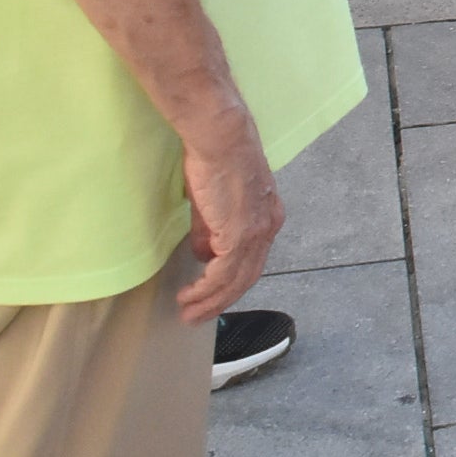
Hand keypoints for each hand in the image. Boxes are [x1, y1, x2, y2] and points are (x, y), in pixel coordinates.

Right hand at [174, 116, 281, 321]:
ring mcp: (256, 233)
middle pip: (247, 277)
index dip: (231, 283)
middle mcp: (267, 228)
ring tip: (188, 313)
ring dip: (210, 301)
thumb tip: (204, 257)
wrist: (221, 140)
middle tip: (196, 316)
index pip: (251, 261)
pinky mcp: (239, 235)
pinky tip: (190, 296)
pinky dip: (206, 290)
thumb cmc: (216, 161)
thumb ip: (211, 231)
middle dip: (220, 301)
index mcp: (267, 218)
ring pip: (235, 281)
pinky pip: (223, 274)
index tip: (210, 297)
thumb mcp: (214, 202)